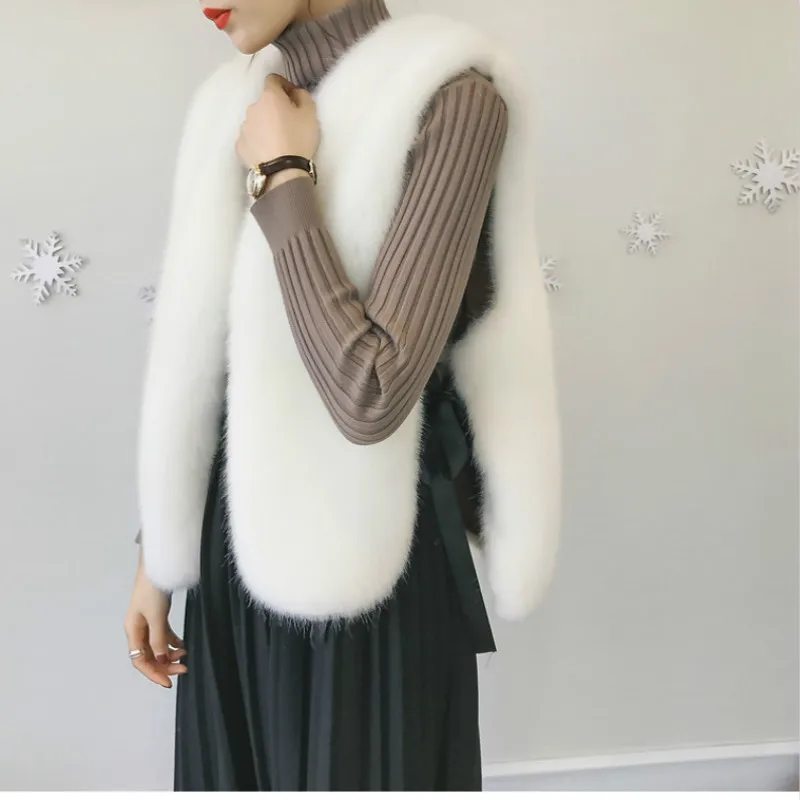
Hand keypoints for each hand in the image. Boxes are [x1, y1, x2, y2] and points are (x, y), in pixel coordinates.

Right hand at [124, 551, 186, 688]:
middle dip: (165, 665)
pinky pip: (163, 635)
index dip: (153, 673)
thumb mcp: (156, 616)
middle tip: (184, 669)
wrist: (159, 565)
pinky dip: (172, 642)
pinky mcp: (157, 615)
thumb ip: (158, 639)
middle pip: (149, 655)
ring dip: (170, 654)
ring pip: (157, 646)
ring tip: (185, 656)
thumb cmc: (153, 589)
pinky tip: (183, 645)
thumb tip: (160, 660)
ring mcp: (147, 622)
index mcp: (132, 630)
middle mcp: (137, 629)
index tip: (169, 682)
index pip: (140, 660)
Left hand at [236, 74, 319, 168]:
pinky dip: (257, 142)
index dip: (284, 86)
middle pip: (264, 103)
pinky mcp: (239, 146)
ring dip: (265, 126)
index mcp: (269, 96)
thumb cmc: (298, 139)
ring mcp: (243, 128)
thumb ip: (303, 96)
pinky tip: (267, 152)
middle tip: (288, 124)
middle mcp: (252, 108)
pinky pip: (249, 139)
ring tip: (277, 141)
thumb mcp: (310, 114)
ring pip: (255, 121)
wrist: (282, 172)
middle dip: (274, 109)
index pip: (273, 79)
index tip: (293, 97)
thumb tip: (296, 92)